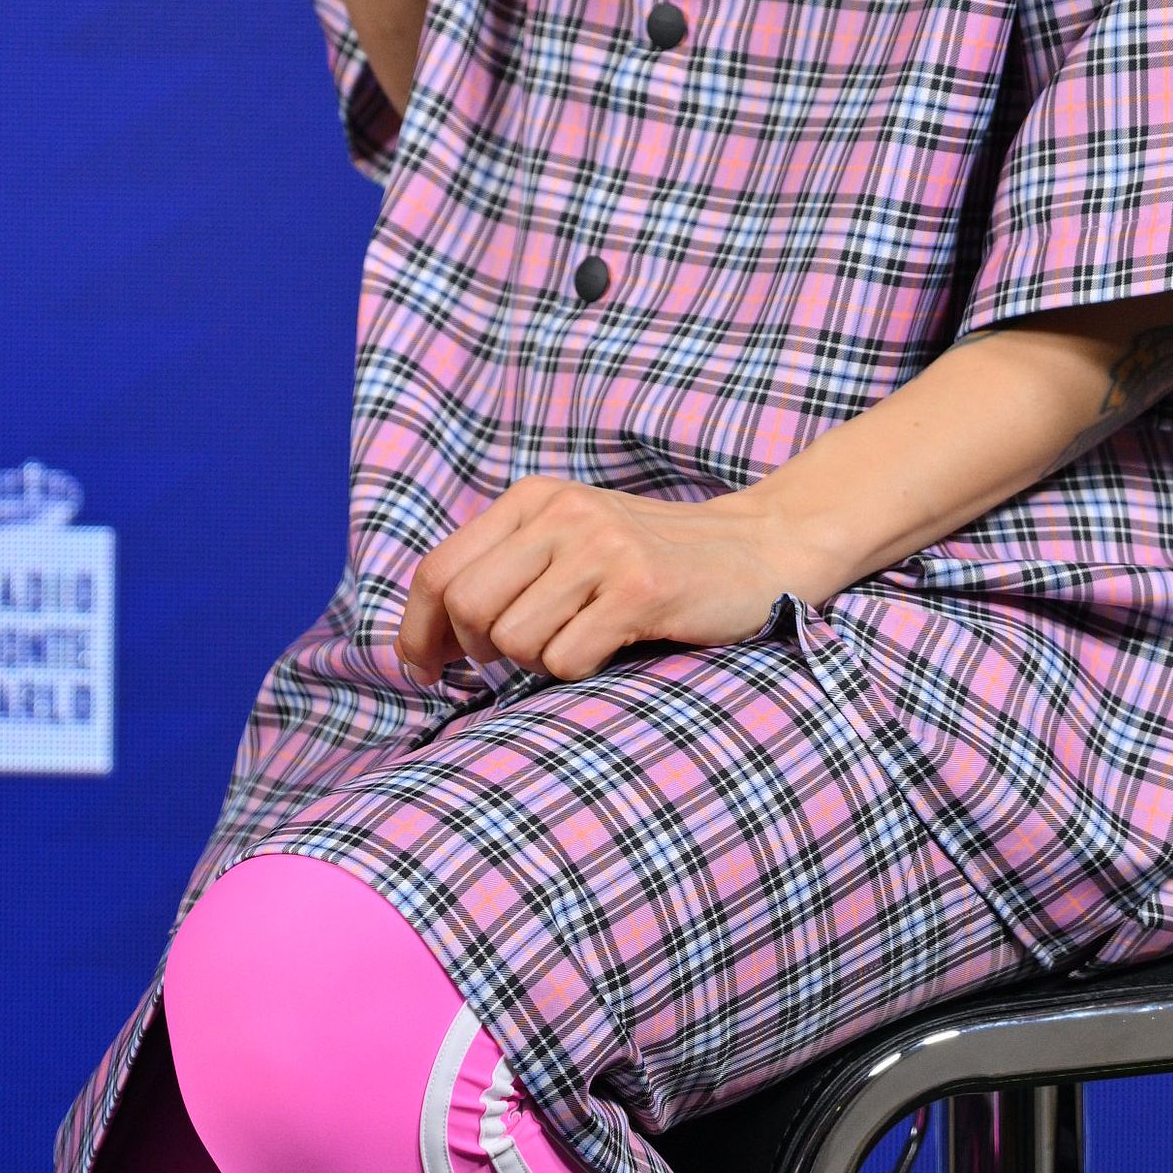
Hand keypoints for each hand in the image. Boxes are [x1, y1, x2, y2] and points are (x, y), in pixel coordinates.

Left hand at [396, 478, 796, 686]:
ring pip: (514, 640)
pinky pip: (566, 659)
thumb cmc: (649, 563)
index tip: (423, 670)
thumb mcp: (569, 544)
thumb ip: (502, 573)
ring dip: (537, 665)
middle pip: (467, 606)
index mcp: (533, 498)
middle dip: (477, 655)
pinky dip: (577, 673)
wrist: (756, 551)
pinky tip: (611, 649)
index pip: (438, 569)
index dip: (416, 630)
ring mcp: (602, 547)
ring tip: (580, 643)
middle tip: (511, 666)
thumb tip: (420, 644)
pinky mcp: (639, 587)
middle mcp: (562, 513)